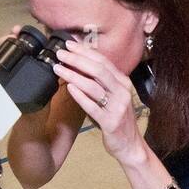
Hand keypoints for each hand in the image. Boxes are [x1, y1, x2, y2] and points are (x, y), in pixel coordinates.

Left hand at [51, 39, 145, 166]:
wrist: (130, 144)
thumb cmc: (117, 118)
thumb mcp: (113, 96)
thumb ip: (101, 82)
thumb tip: (80, 64)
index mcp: (123, 82)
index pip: (103, 61)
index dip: (85, 51)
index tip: (69, 44)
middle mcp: (122, 91)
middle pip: (98, 70)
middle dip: (77, 59)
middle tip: (60, 53)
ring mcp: (118, 107)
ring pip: (94, 86)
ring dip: (74, 75)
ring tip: (58, 68)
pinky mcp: (110, 122)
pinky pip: (93, 106)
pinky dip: (80, 96)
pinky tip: (69, 88)